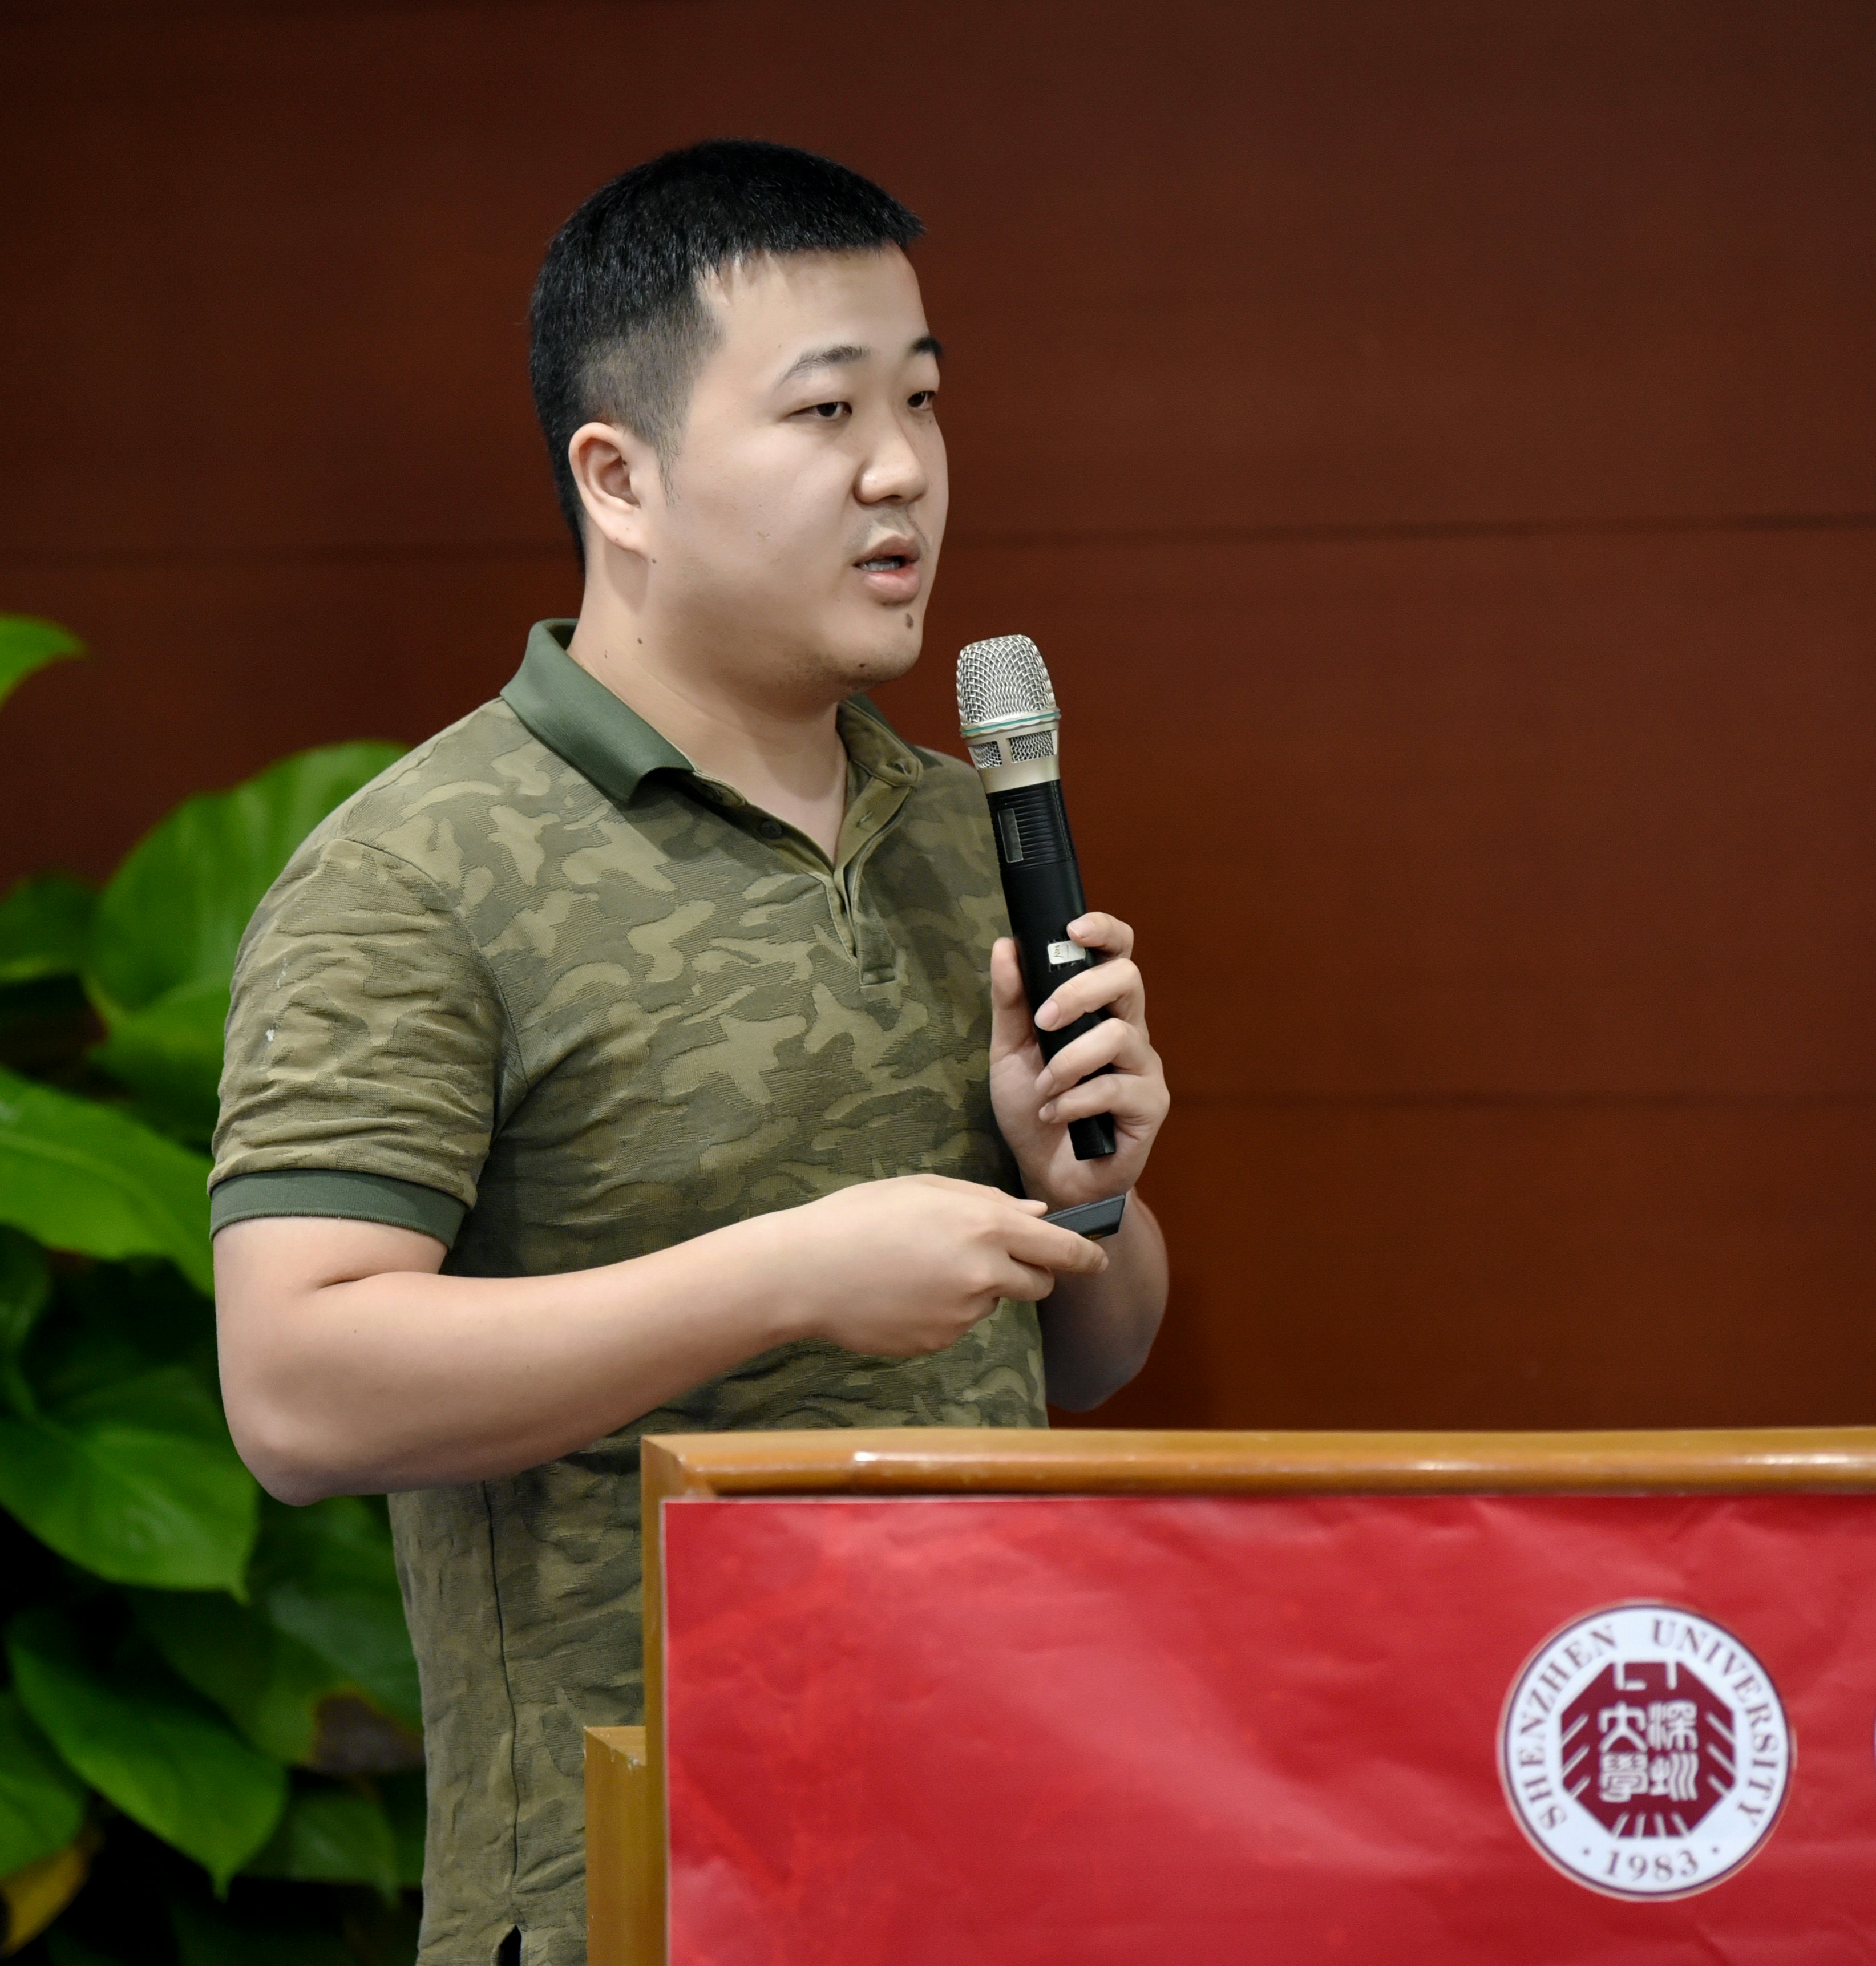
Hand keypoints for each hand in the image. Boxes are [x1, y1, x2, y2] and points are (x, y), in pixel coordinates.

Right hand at [754, 1173, 1107, 1355]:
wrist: (806, 1270)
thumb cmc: (861, 1216)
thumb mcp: (926, 1189)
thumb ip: (989, 1199)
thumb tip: (1037, 1212)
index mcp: (987, 1225)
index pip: (1063, 1249)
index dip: (1086, 1256)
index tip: (1096, 1260)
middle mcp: (985, 1273)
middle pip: (1040, 1283)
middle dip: (1031, 1272)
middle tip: (992, 1259)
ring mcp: (964, 1313)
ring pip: (994, 1302)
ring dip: (977, 1289)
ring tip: (920, 1268)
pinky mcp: (941, 1341)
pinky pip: (959, 1324)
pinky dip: (944, 1311)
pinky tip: (904, 1292)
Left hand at [988, 912, 1169, 1209]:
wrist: (1048, 1176)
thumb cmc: (1034, 1111)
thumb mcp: (1009, 1053)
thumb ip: (1010, 1002)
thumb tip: (1005, 946)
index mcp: (1099, 1010)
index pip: (1117, 954)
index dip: (1105, 931)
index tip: (1074, 928)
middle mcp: (1129, 1030)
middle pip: (1127, 979)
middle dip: (1079, 993)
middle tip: (1043, 1022)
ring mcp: (1144, 1067)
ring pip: (1118, 1035)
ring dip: (1068, 1061)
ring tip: (1045, 1088)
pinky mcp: (1151, 1104)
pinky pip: (1115, 1087)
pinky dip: (1074, 1100)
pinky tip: (1055, 1113)